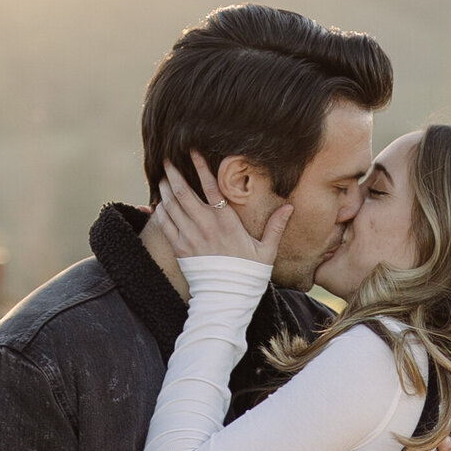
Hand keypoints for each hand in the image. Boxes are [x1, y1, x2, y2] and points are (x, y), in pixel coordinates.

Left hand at [152, 154, 292, 265]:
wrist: (226, 299)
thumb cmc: (248, 275)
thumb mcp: (266, 251)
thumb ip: (275, 227)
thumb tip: (290, 207)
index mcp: (227, 223)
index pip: (211, 188)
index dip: (201, 167)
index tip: (192, 151)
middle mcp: (206, 227)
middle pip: (184, 193)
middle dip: (174, 174)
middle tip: (167, 160)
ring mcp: (190, 238)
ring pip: (172, 206)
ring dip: (165, 190)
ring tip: (162, 178)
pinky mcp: (180, 249)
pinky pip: (165, 225)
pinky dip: (161, 211)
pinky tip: (160, 203)